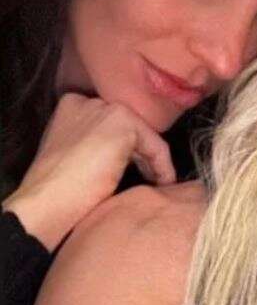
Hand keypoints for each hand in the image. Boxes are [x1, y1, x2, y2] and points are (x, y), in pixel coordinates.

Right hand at [2, 93, 175, 249]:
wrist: (47, 202)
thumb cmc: (59, 189)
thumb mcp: (75, 154)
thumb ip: (95, 142)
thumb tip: (126, 150)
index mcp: (72, 106)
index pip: (112, 123)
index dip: (128, 148)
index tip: (137, 168)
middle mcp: (89, 101)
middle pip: (130, 128)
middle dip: (142, 153)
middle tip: (151, 176)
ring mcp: (106, 109)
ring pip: (145, 136)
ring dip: (153, 161)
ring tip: (157, 182)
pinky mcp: (123, 123)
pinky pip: (155, 146)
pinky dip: (162, 166)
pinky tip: (163, 183)